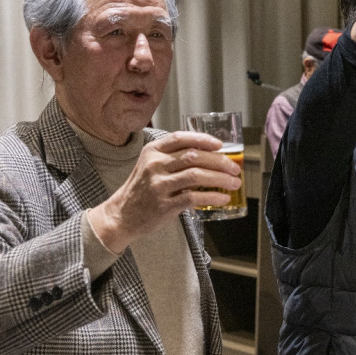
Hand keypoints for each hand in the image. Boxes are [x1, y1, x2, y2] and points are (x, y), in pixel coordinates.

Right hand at [87, 132, 242, 252]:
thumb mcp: (151, 165)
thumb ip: (174, 158)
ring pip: (196, 175)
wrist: (121, 215)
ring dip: (220, 178)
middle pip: (194, 156)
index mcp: (152, 151)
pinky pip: (194, 197)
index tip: (220, 145)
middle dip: (219, 161)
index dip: (203, 139)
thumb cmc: (142, 189)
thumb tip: (212, 156)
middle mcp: (154, 165)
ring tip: (234, 183)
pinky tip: (223, 198)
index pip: (181, 138)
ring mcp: (158, 185)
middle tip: (234, 168)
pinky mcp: (164, 205)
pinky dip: (212, 197)